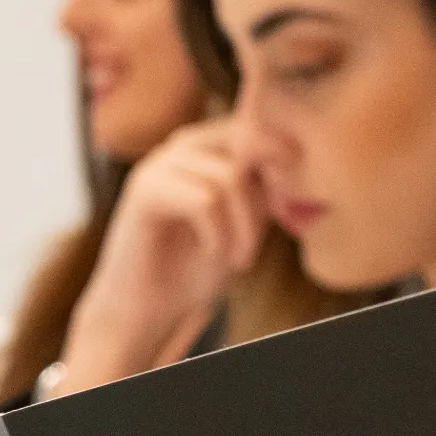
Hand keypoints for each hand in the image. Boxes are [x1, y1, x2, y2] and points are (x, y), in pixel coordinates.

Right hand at [57, 119, 262, 394]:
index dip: (279, 160)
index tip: (285, 206)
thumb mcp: (246, 220)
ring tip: (239, 259)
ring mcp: (159, 164)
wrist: (146, 308)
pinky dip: (218, 235)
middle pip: (245, 143)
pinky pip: (204, 201)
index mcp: (205, 146)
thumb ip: (264, 185)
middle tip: (257, 243)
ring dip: (244, 227)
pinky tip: (212, 254)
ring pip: (229, 176)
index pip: (254, 127)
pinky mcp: (144, 191)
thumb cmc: (195, 266)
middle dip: (263, 198)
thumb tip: (291, 154)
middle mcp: (181, 145)